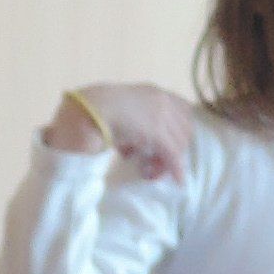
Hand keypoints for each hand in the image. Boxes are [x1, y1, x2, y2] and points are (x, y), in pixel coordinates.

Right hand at [46, 81, 193, 181]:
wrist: (90, 111)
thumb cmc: (98, 111)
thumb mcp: (122, 112)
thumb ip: (134, 123)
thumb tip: (132, 146)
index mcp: (154, 92)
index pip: (183, 110)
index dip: (180, 130)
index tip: (170, 146)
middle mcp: (162, 101)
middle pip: (183, 130)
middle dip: (173, 150)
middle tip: (154, 163)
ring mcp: (162, 116)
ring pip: (178, 145)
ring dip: (165, 162)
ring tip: (147, 171)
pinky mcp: (157, 134)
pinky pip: (173, 155)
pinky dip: (176, 169)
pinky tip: (177, 181)